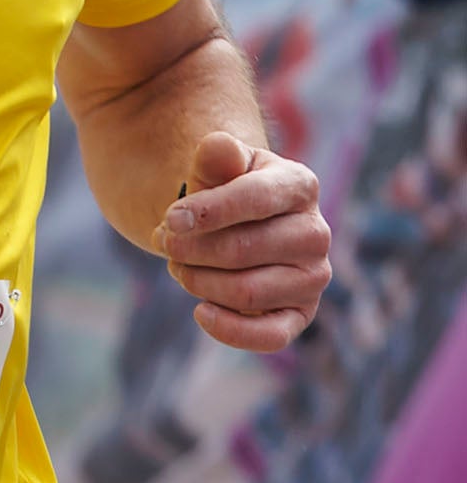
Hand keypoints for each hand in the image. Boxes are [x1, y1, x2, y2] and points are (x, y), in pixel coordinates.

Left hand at [160, 132, 331, 352]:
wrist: (228, 223)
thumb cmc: (218, 190)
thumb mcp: (213, 167)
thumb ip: (215, 156)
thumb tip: (218, 146)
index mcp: (299, 185)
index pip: (255, 198)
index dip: (206, 211)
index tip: (169, 220)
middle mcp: (316, 233)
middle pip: (241, 250)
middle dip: (189, 250)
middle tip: (166, 243)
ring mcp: (313, 276)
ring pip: (247, 292)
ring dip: (198, 282)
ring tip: (181, 266)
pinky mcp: (300, 313)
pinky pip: (271, 336)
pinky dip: (230, 330)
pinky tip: (200, 311)